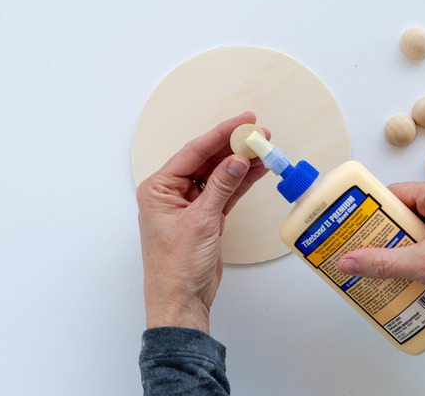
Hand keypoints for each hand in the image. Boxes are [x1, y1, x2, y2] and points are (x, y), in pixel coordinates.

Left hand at [136, 112, 268, 332]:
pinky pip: (225, 192)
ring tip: (265, 150)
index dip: (220, 135)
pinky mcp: (206, 217)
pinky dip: (242, 182)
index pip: (193, 152)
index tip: (243, 122)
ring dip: (241, 163)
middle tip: (259, 135)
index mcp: (158, 188)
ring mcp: (190, 204)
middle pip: (207, 160)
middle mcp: (172, 193)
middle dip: (234, 147)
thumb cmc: (175, 268)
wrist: (181, 302)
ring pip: (219, 175)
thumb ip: (221, 187)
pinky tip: (257, 170)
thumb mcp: (200, 222)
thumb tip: (237, 160)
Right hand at [338, 176, 424, 338]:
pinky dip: (424, 246)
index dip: (375, 212)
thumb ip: (383, 263)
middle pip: (408, 208)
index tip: (357, 228)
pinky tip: (415, 266)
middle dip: (389, 231)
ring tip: (390, 262)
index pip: (396, 194)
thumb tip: (348, 261)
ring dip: (406, 241)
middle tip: (370, 250)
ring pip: (422, 221)